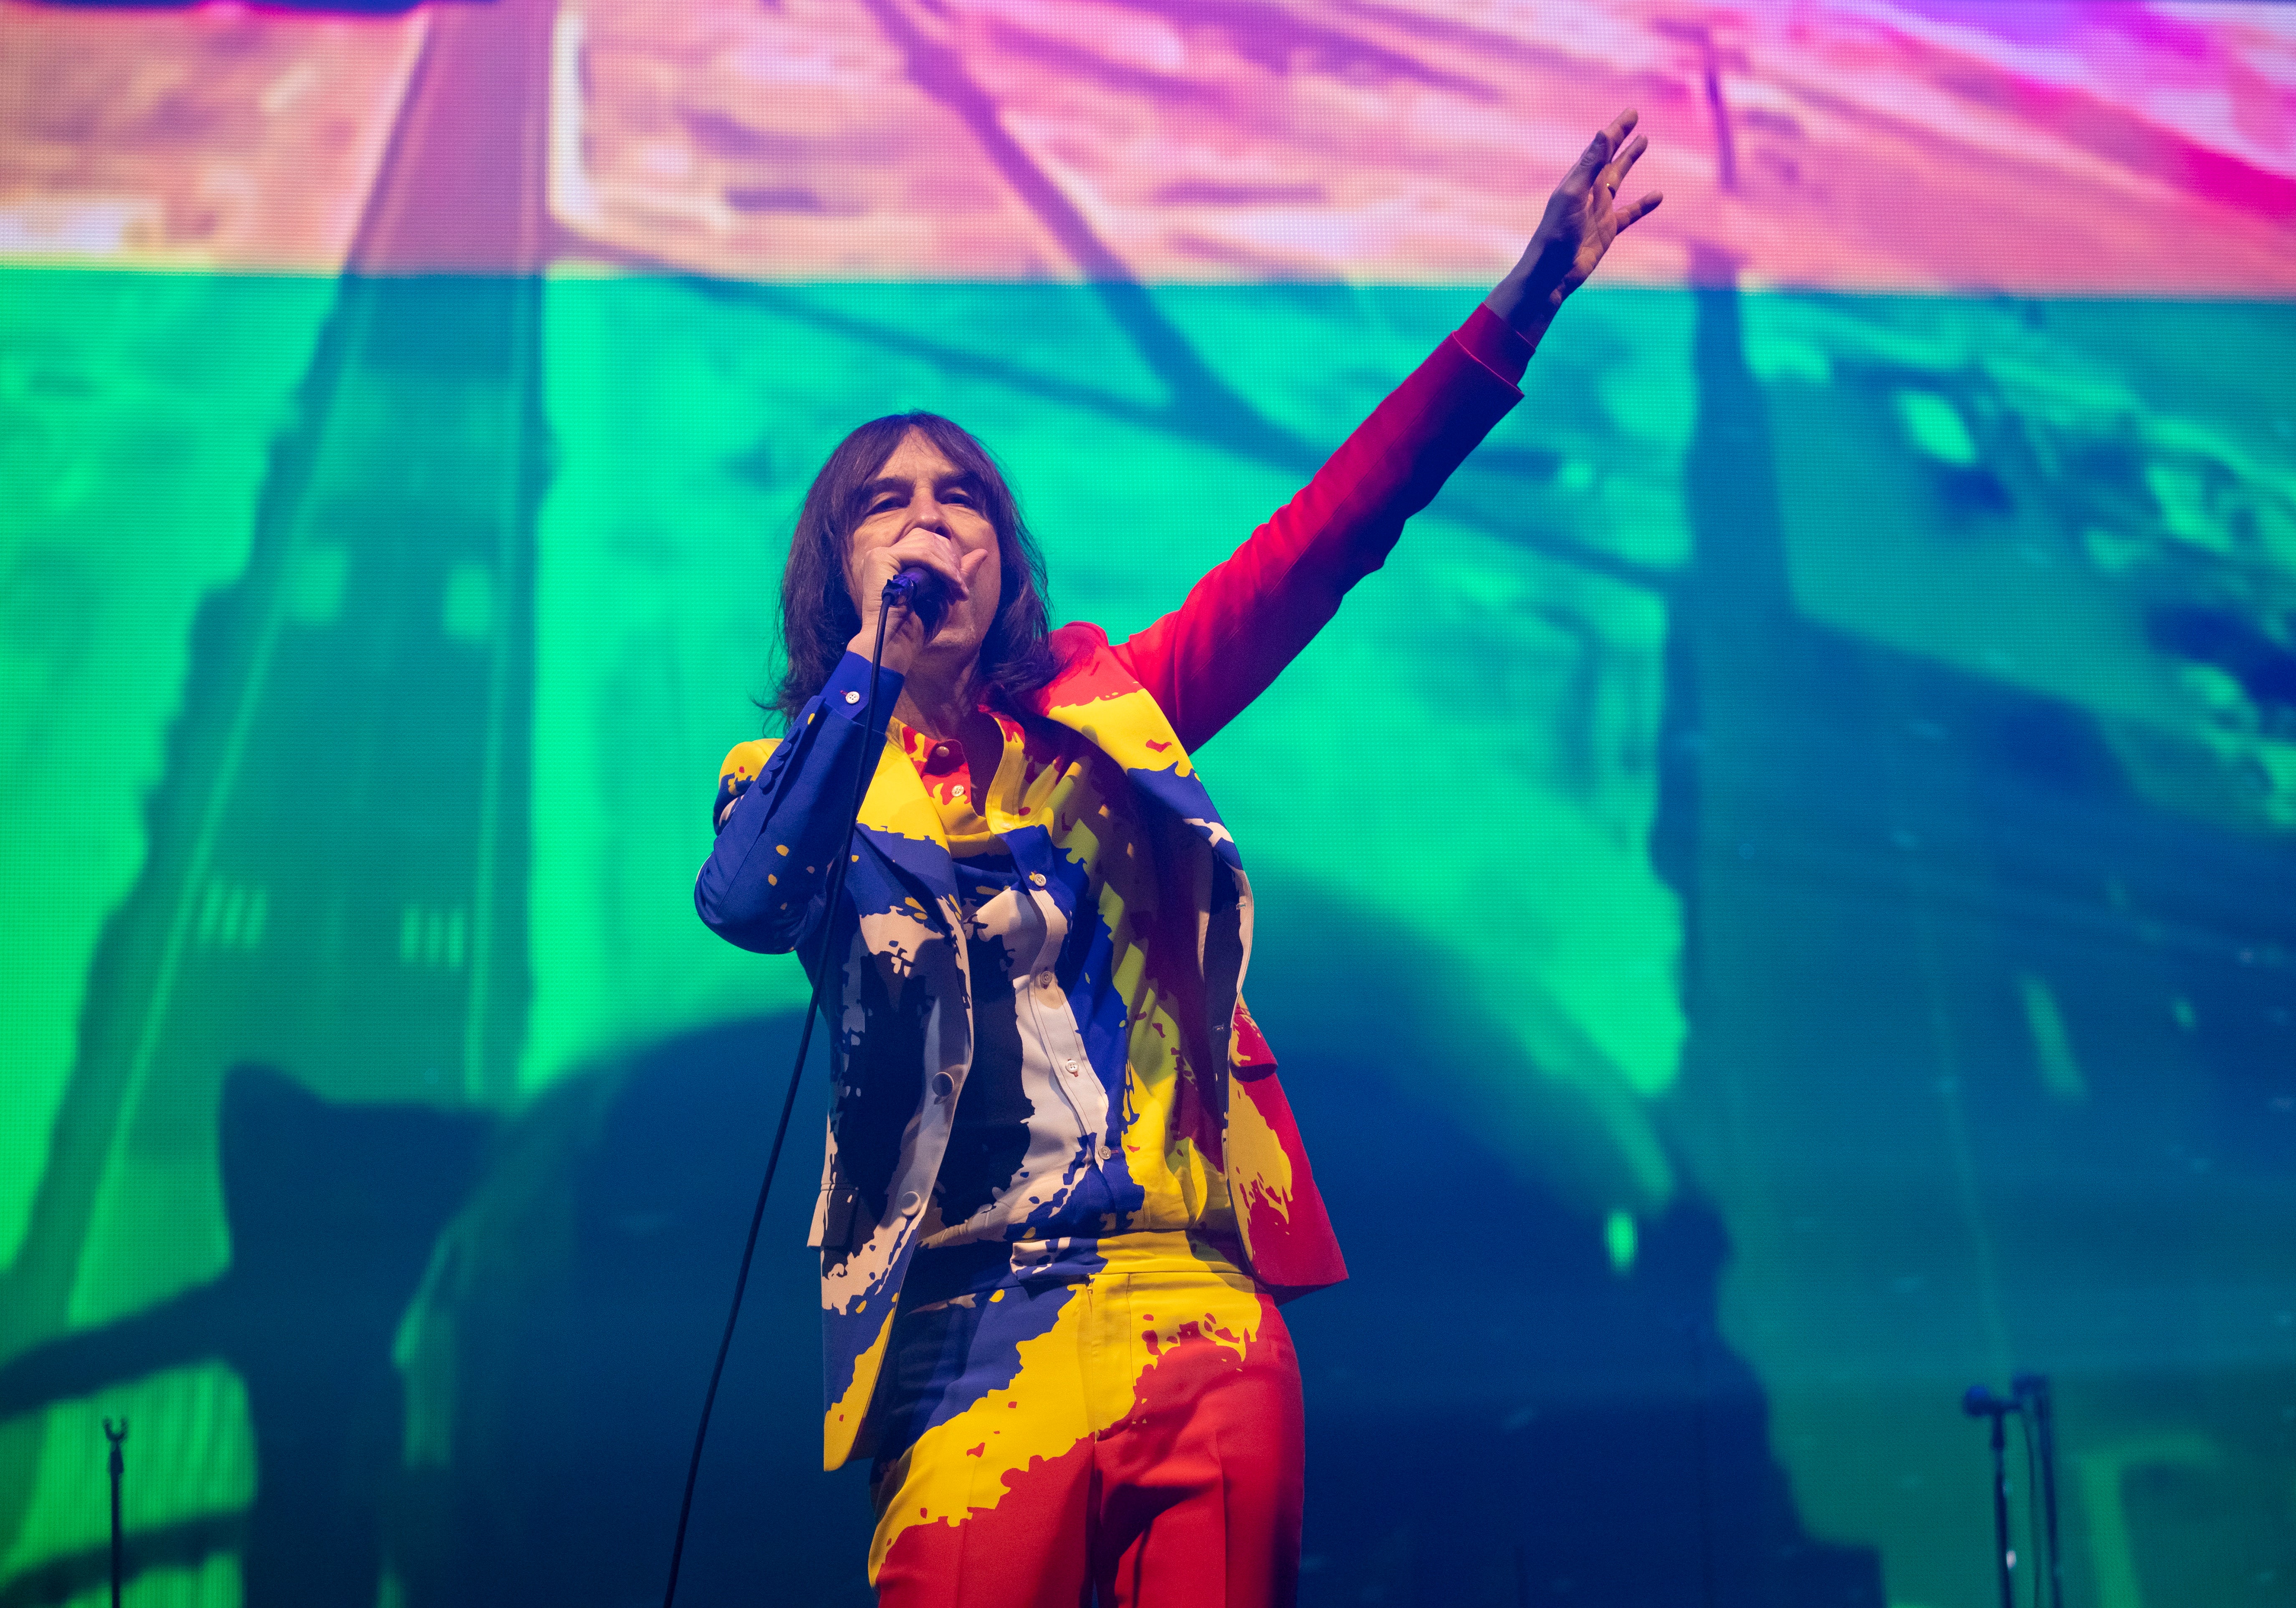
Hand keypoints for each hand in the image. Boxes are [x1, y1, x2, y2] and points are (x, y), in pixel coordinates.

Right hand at [846, 525, 990, 676]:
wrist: (898, 644)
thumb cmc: (917, 626)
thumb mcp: (944, 595)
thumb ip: (959, 572)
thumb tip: (983, 552)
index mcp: (897, 561)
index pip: (928, 541)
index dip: (948, 557)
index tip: (959, 585)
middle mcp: (886, 555)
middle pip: (928, 538)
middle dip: (951, 561)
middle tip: (960, 589)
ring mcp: (881, 555)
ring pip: (926, 544)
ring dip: (949, 567)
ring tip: (956, 591)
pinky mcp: (880, 558)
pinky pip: (921, 554)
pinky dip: (941, 568)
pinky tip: (951, 585)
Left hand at [1486, 109, 1661, 338]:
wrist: (1551, 275)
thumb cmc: (1556, 236)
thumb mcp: (1573, 196)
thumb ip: (1589, 166)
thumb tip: (1603, 133)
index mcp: (1577, 181)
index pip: (1599, 149)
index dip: (1615, 131)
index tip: (1631, 113)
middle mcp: (1587, 192)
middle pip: (1608, 159)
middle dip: (1621, 138)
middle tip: (1634, 118)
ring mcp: (1598, 211)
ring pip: (1617, 179)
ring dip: (1629, 161)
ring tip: (1643, 142)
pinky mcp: (1606, 231)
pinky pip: (1629, 213)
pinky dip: (1643, 205)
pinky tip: (1658, 196)